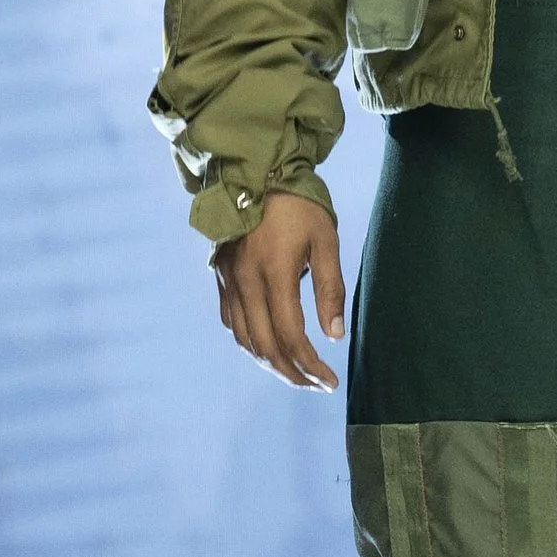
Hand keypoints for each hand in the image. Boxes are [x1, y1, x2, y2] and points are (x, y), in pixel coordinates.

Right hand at [215, 191, 344, 389]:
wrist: (254, 172)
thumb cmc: (298, 205)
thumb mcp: (325, 240)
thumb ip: (330, 289)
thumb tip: (335, 336)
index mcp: (275, 274)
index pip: (291, 337)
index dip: (311, 366)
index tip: (330, 381)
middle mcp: (246, 283)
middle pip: (266, 347)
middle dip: (292, 374)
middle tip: (316, 384)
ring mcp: (229, 281)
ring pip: (245, 340)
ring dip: (270, 363)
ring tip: (296, 373)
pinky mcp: (221, 276)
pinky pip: (231, 321)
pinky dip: (250, 342)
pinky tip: (268, 346)